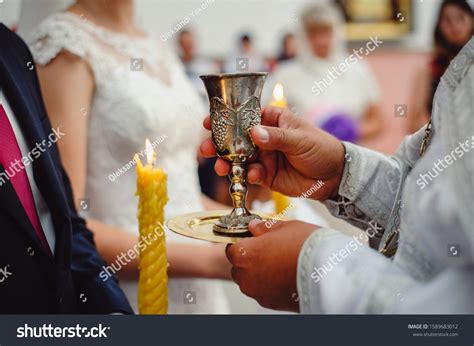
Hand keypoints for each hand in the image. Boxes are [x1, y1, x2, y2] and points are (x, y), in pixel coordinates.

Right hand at [200, 106, 344, 199]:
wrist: (334, 176)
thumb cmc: (321, 148)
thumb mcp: (300, 139)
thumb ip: (276, 138)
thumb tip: (254, 133)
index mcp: (272, 121)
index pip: (244, 116)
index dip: (226, 118)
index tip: (209, 122)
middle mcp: (264, 138)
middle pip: (235, 139)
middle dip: (219, 144)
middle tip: (206, 149)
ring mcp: (263, 157)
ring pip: (238, 159)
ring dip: (227, 162)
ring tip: (221, 166)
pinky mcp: (266, 175)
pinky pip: (250, 175)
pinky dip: (247, 176)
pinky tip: (252, 176)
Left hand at [226, 220, 317, 311]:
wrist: (329, 273)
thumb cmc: (307, 247)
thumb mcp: (285, 227)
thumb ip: (264, 227)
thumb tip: (255, 226)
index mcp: (244, 255)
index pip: (231, 246)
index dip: (243, 240)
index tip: (253, 237)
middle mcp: (246, 277)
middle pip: (239, 265)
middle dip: (250, 257)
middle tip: (269, 248)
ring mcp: (257, 292)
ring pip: (251, 279)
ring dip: (260, 271)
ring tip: (281, 261)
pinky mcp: (270, 303)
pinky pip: (263, 290)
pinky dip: (270, 283)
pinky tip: (286, 273)